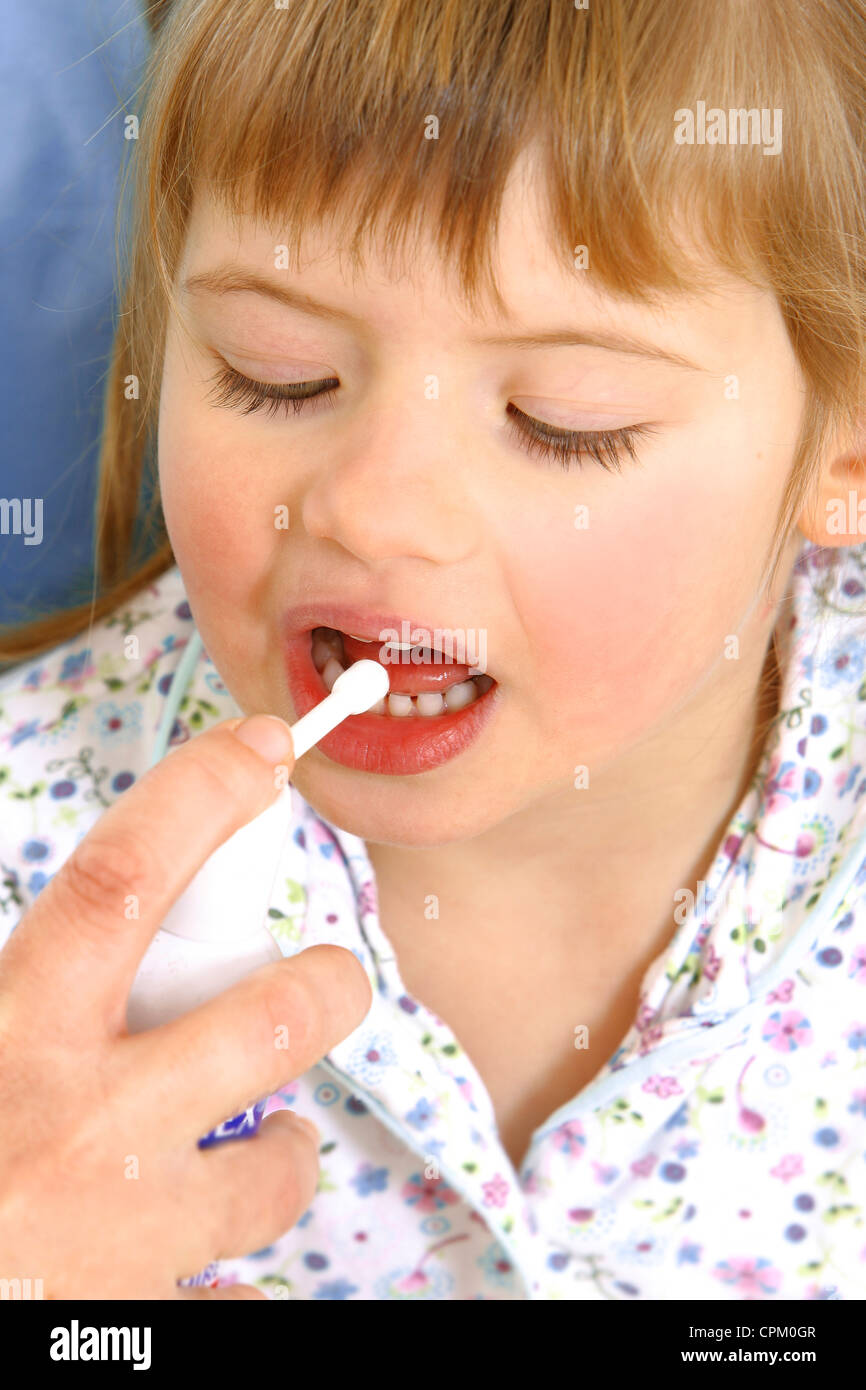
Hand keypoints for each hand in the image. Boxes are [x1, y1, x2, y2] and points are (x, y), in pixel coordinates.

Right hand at [0, 714, 371, 1298]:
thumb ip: (10, 991)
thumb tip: (79, 931)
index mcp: (11, 1039)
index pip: (120, 879)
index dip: (200, 795)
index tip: (262, 747)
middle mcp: (80, 1130)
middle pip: (265, 1022)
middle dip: (326, 986)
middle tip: (331, 977)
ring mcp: (126, 1239)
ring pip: (274, 1169)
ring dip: (282, 1147)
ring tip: (263, 1141)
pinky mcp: (146, 1324)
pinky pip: (228, 1289)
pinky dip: (219, 1268)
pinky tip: (182, 1259)